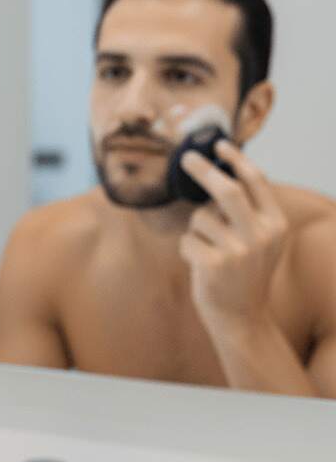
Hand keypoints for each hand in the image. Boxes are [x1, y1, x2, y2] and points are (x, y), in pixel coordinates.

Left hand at [178, 139, 287, 329]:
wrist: (242, 316)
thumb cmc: (243, 272)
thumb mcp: (261, 241)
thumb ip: (250, 211)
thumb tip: (227, 171)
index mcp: (276, 224)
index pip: (256, 182)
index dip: (236, 160)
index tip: (219, 144)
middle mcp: (261, 235)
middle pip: (227, 190)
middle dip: (203, 170)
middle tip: (185, 158)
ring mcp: (238, 250)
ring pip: (199, 218)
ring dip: (194, 230)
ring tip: (207, 250)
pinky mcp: (215, 264)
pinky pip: (187, 241)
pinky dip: (187, 249)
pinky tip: (201, 266)